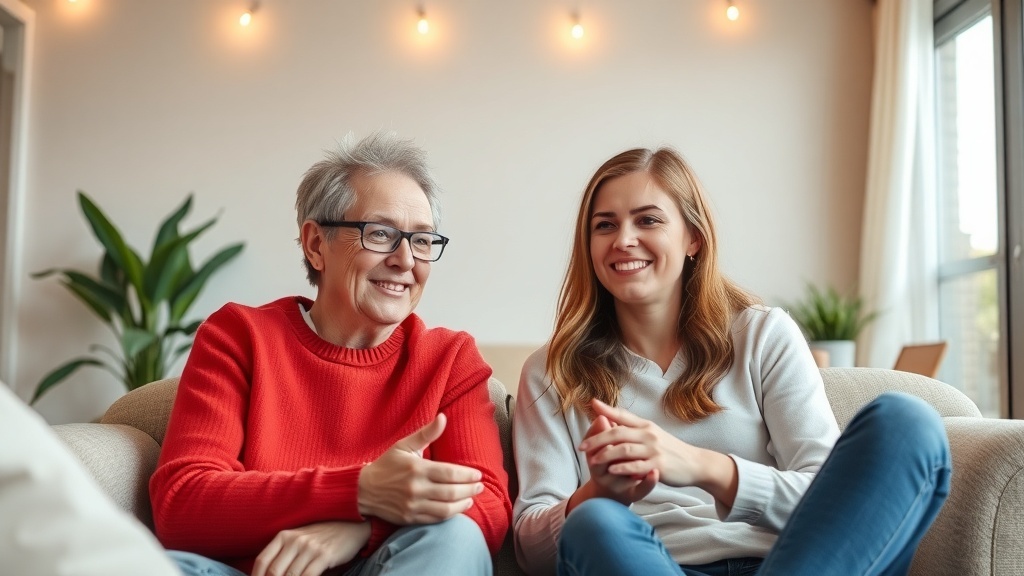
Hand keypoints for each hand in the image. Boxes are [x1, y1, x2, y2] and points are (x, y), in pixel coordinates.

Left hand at [251, 521, 369, 575]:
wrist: (351, 526)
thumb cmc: (322, 536)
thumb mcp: (299, 539)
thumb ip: (283, 554)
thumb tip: (269, 574)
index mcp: (284, 536)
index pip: (262, 561)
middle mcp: (294, 540)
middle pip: (274, 571)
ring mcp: (309, 548)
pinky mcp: (324, 556)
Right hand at [358, 413, 483, 524]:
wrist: (363, 490)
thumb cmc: (386, 465)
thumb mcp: (404, 445)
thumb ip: (426, 433)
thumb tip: (443, 417)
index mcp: (417, 469)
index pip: (450, 474)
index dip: (467, 476)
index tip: (478, 475)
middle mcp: (416, 488)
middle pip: (451, 492)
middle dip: (470, 490)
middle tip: (480, 487)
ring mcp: (412, 505)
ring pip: (445, 509)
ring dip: (463, 504)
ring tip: (472, 498)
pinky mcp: (410, 518)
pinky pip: (435, 519)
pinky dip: (449, 515)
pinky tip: (457, 509)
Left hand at [579, 399, 736, 506]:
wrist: (695, 463)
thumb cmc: (670, 449)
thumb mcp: (653, 434)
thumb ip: (633, 428)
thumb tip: (613, 419)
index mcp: (645, 426)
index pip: (623, 415)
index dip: (606, 410)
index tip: (591, 404)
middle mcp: (648, 434)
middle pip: (618, 433)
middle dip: (597, 439)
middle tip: (582, 447)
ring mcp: (654, 449)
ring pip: (625, 449)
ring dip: (606, 455)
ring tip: (592, 461)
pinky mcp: (658, 465)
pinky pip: (637, 466)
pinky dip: (623, 468)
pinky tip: (612, 470)